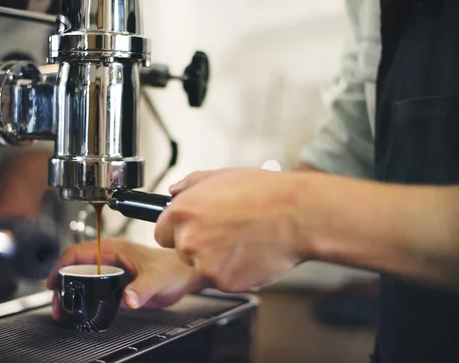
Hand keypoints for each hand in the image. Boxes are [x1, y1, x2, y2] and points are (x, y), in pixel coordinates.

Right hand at [46, 239, 208, 321]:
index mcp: (114, 249)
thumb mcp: (157, 279)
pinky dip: (84, 297)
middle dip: (62, 284)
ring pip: (83, 277)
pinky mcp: (118, 282)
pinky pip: (94, 287)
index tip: (52, 283)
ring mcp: (113, 269)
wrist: (188, 273)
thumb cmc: (175, 267)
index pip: (77, 253)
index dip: (60, 266)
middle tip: (58, 304)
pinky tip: (82, 309)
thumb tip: (127, 298)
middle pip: (76, 267)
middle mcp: (111, 258)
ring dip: (71, 292)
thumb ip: (142, 289)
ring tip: (65, 310)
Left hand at [156, 168, 313, 292]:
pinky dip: (234, 272)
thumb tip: (173, 191)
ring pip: (201, 268)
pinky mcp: (223, 281)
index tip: (195, 230)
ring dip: (216, 261)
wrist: (297, 214)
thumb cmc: (264, 193)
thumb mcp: (222, 176)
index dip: (178, 232)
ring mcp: (204, 263)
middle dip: (199, 246)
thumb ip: (190, 184)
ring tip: (242, 240)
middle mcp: (188, 239)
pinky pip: (222, 280)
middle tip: (226, 233)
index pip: (161, 233)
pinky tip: (250, 253)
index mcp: (182, 212)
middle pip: (181, 252)